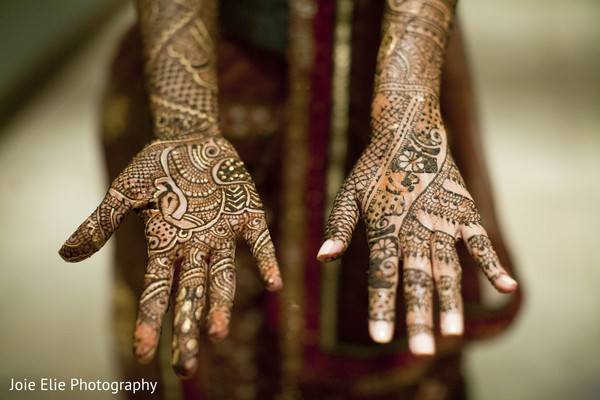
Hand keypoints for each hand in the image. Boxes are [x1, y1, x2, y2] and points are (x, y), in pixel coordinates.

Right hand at [60, 135, 280, 376]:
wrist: (190, 139)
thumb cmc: (156, 167)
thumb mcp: (125, 193)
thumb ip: (100, 223)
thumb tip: (65, 256)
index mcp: (166, 245)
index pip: (156, 291)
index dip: (149, 320)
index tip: (142, 353)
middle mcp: (195, 247)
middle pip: (190, 294)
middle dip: (186, 329)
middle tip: (185, 368)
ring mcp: (222, 233)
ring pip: (222, 275)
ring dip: (220, 303)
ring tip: (217, 333)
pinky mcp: (247, 214)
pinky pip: (259, 241)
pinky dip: (266, 260)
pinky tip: (274, 284)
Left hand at [317, 96, 516, 354]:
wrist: (409, 129)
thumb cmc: (374, 167)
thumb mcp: (349, 194)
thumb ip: (339, 227)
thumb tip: (325, 259)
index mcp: (384, 226)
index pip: (381, 274)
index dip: (381, 307)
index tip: (380, 338)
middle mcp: (414, 228)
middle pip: (417, 278)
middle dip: (418, 316)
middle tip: (422, 351)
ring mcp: (442, 220)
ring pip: (447, 268)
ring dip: (451, 302)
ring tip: (452, 335)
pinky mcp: (464, 210)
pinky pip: (481, 242)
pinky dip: (494, 265)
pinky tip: (506, 290)